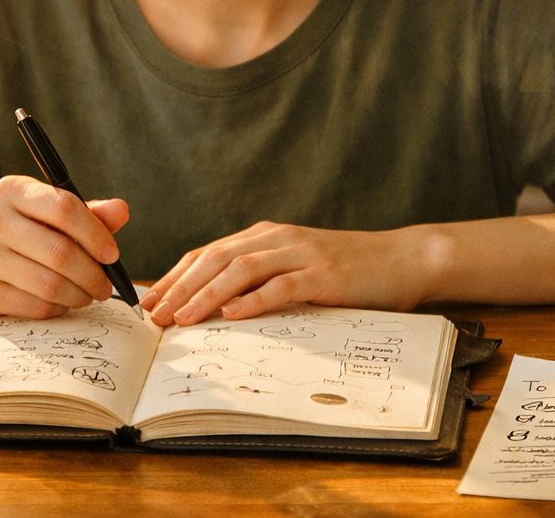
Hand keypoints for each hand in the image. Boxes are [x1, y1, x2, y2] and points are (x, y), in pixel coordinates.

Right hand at [0, 174, 129, 318]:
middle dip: (92, 273)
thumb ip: (91, 213)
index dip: (95, 234)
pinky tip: (61, 302)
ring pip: (49, 284)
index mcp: (12, 190)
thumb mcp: (54, 215)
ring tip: (89, 294)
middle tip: (106, 285)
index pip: (63, 208)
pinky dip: (57, 308)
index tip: (112, 254)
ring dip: (79, 294)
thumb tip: (121, 210)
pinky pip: (34, 306)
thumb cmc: (25, 232)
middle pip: (59, 251)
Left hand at [141, 222, 428, 326]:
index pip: (208, 253)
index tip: (150, 302)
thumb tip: (215, 308)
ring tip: (183, 318)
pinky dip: (255, 300)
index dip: (176, 277)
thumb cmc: (348, 270)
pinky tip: (233, 315)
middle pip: (216, 259)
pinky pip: (283, 286)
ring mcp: (301, 254)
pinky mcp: (325, 274)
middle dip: (181, 288)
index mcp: (266, 236)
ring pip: (242, 270)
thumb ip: (261, 278)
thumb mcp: (296, 267)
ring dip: (207, 295)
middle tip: (156, 316)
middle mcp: (278, 239)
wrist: (403, 258)